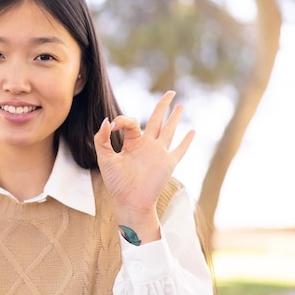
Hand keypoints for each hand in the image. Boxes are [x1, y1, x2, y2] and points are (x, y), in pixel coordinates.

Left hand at [94, 91, 193, 241]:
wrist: (129, 202)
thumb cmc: (115, 183)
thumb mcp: (105, 159)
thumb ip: (102, 139)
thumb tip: (107, 121)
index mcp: (131, 143)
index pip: (130, 122)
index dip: (122, 120)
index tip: (114, 126)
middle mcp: (147, 145)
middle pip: (156, 119)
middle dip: (163, 105)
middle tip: (170, 92)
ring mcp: (159, 153)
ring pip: (169, 130)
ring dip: (175, 118)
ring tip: (180, 105)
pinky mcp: (168, 163)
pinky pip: (180, 149)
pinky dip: (187, 141)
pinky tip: (192, 131)